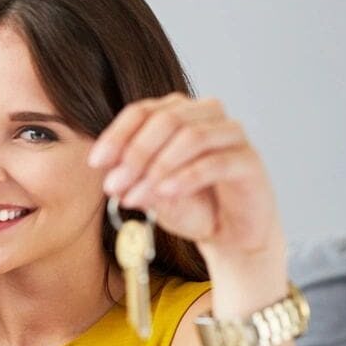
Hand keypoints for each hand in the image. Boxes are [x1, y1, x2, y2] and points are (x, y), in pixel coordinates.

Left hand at [89, 92, 281, 261]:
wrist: (229, 234)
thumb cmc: (190, 206)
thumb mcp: (152, 193)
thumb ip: (134, 179)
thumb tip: (109, 173)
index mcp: (179, 112)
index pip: (142, 111)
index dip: (116, 135)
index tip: (95, 163)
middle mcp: (207, 114)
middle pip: (166, 120)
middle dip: (134, 154)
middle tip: (113, 186)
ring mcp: (231, 134)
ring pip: (190, 136)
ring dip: (156, 167)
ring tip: (134, 196)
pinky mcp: (249, 161)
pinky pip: (214, 162)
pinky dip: (185, 177)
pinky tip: (164, 193)